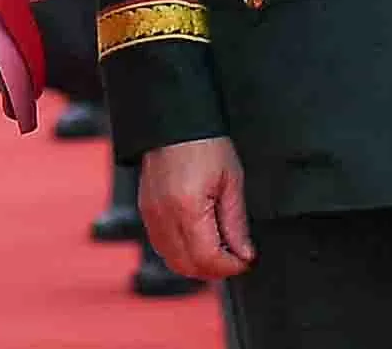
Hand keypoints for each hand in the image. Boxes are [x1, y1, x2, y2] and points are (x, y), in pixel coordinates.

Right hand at [138, 137, 254, 279]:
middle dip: (215, 269)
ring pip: (173, 261)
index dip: (230, 266)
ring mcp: (151, 215)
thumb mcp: (231, 180)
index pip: (208, 259)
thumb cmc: (204, 144)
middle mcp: (164, 216)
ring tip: (218, 248)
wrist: (174, 121)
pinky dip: (181, 252)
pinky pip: (162, 246)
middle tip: (235, 257)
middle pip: (188, 267)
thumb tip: (244, 254)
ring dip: (197, 263)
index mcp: (187, 208)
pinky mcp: (145, 211)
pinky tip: (198, 238)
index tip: (245, 259)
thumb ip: (236, 223)